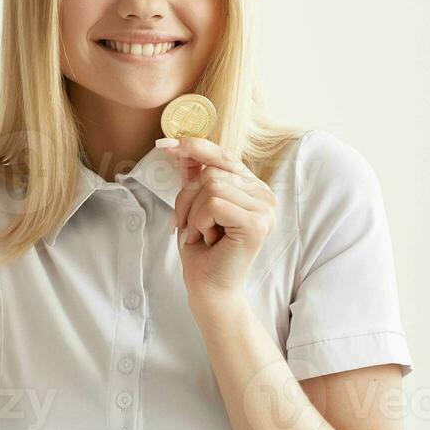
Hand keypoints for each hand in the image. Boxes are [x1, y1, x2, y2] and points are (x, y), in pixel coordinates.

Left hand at [166, 136, 278, 309]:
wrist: (208, 286)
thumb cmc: (202, 248)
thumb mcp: (194, 204)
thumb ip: (193, 174)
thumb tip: (178, 143)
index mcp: (252, 187)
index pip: (222, 156)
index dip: (194, 147)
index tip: (164, 144)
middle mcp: (264, 194)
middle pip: (211, 173)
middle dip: (187, 199)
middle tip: (188, 225)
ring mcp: (265, 209)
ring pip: (211, 186)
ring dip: (194, 214)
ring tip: (202, 234)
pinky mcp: (257, 223)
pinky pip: (214, 204)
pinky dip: (200, 222)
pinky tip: (208, 239)